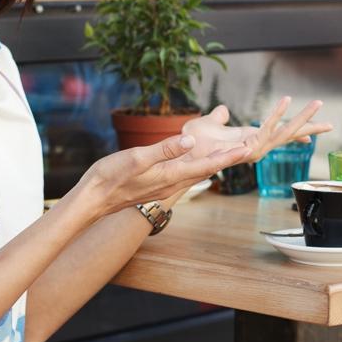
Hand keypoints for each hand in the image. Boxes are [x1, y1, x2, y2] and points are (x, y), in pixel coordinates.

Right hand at [80, 134, 251, 215]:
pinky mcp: (156, 186)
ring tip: (230, 154)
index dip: (228, 156)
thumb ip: (164, 150)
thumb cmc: (110, 177)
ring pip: (196, 173)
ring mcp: (164, 187)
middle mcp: (172, 184)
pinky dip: (198, 166)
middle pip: (207, 170)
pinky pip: (184, 175)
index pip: (207, 165)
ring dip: (215, 163)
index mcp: (170, 176)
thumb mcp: (136, 158)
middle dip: (228, 159)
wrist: (93, 200)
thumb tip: (190, 141)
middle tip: (248, 148)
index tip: (247, 148)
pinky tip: (198, 162)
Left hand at [181, 96, 333, 162]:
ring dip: (302, 117)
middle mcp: (256, 145)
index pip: (280, 133)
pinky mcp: (247, 147)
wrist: (182, 152)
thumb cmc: (194, 142)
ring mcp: (254, 148)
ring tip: (318, 103)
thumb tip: (223, 110)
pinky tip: (287, 100)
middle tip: (331, 122)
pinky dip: (276, 115)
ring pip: (284, 132)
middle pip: (289, 135)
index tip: (315, 130)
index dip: (297, 131)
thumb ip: (218, 117)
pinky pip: (266, 129)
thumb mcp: (208, 123)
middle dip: (310, 127)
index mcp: (251, 138)